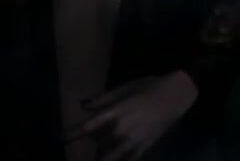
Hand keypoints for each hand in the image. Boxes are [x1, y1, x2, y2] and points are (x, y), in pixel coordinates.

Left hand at [63, 71, 198, 160]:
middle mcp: (123, 128)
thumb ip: (104, 98)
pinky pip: (130, 160)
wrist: (178, 94)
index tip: (61, 139)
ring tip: (95, 159)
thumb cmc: (151, 86)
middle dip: (89, 148)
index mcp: (117, 111)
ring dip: (102, 159)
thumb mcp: (127, 87)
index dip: (72, 134)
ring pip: (111, 156)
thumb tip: (83, 105)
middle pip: (98, 143)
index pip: (89, 126)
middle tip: (81, 151)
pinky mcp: (145, 146)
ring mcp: (134, 139)